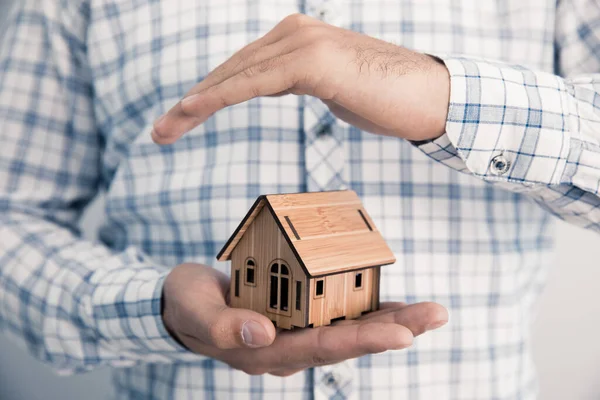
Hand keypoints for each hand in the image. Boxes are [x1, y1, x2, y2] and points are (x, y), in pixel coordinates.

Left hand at [151, 13, 449, 144]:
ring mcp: (302, 42)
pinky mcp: (311, 60)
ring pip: (234, 76)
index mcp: (297, 38)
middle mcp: (294, 33)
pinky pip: (254, 82)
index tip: (181, 120)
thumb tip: (280, 82)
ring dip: (195, 104)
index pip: (241, 68)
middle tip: (160, 132)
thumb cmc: (388, 99)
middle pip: (230, 70)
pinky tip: (192, 111)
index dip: (208, 94)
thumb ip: (302, 78)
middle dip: (192, 103)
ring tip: (164, 131)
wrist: (433, 98)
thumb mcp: (332, 86)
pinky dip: (220, 98)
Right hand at [162, 263, 447, 375]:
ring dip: (393, 321)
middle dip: (394, 330)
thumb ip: (225, 327)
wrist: (187, 301)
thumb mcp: (196, 311)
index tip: (401, 335)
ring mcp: (297, 332)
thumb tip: (265, 335)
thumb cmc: (188, 305)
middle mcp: (290, 347)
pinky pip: (340, 313)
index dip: (361, 340)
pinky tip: (397, 304)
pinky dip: (370, 307)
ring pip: (351, 329)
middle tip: (436, 315)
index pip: (320, 348)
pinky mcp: (300, 314)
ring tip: (432, 312)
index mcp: (266, 352)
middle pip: (348, 342)